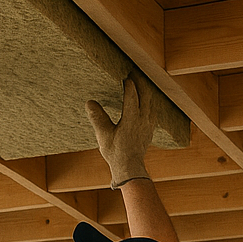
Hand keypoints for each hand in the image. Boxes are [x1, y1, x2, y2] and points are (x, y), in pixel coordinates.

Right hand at [86, 73, 155, 187]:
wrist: (129, 168)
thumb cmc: (115, 153)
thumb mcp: (103, 136)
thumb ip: (97, 118)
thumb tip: (89, 102)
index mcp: (131, 119)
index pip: (132, 96)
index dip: (129, 85)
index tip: (125, 75)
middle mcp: (143, 120)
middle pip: (146, 95)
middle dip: (141, 83)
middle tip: (134, 72)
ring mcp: (149, 124)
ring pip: (151, 102)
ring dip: (146, 91)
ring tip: (141, 83)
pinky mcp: (150, 129)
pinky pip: (153, 110)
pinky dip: (149, 102)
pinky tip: (146, 101)